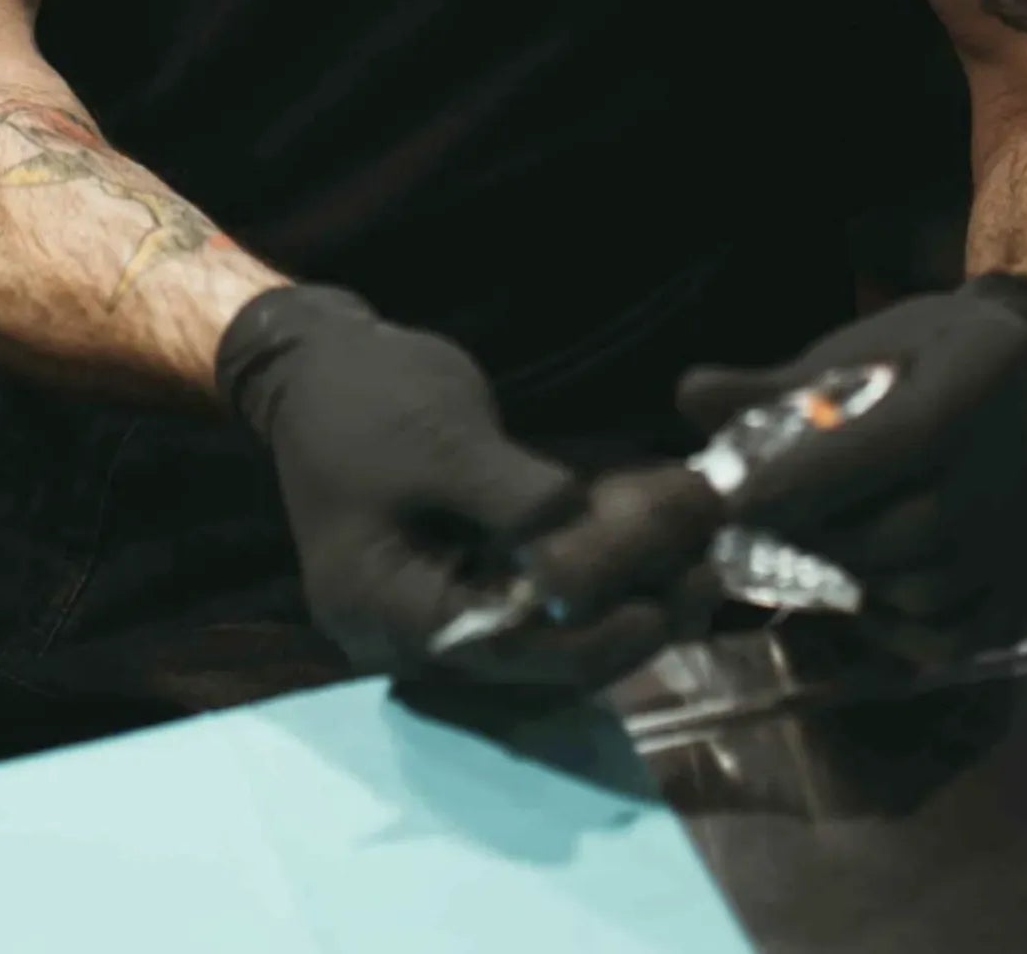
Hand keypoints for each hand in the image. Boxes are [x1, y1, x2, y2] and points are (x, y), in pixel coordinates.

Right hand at [219, 286, 724, 687]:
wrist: (319, 367)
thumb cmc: (367, 397)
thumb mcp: (443, 436)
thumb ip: (513, 499)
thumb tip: (587, 549)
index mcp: (382, 607)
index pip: (498, 653)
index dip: (585, 642)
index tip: (658, 608)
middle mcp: (406, 634)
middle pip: (532, 659)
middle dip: (622, 624)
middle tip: (707, 581)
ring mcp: (436, 611)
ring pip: (548, 637)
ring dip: (625, 602)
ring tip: (704, 566)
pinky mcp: (464, 584)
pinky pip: (541, 603)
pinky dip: (600, 578)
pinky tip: (663, 547)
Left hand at [676, 274, 1026, 666]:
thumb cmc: (935, 356)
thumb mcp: (867, 347)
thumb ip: (780, 383)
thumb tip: (690, 397)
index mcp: (980, 381)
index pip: (893, 444)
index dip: (806, 481)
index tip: (735, 500)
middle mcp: (1024, 462)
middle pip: (902, 532)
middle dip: (814, 536)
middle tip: (762, 530)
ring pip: (923, 591)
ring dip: (850, 581)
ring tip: (811, 553)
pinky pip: (957, 635)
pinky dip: (896, 630)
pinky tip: (863, 594)